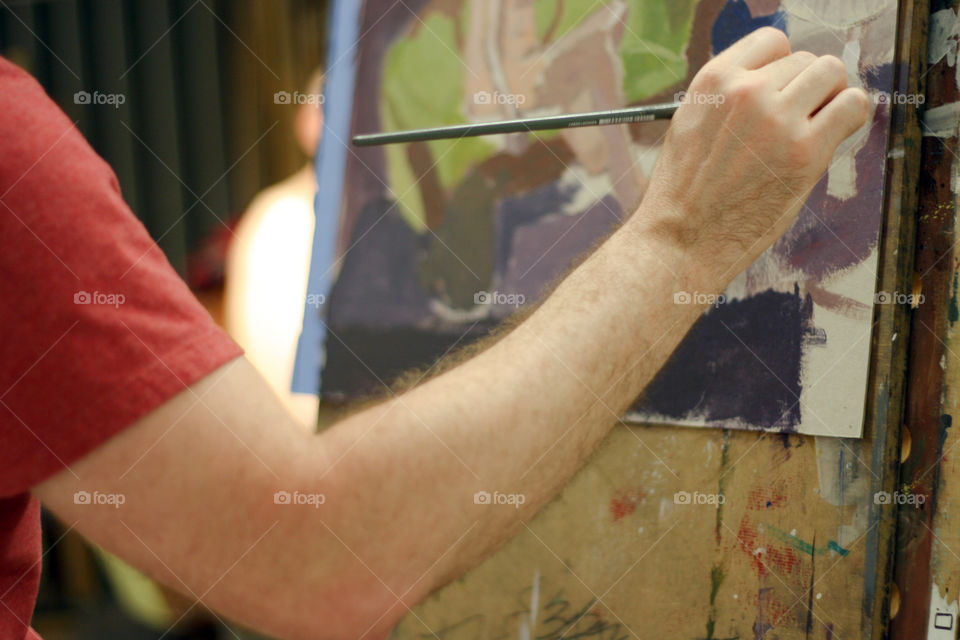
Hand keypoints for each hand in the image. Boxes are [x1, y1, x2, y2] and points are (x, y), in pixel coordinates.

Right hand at [636, 27, 869, 290]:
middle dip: (805, 89)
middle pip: (805, 60)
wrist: (680, 240)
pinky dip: (849, 116)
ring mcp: (778, 120)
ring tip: (812, 129)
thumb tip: (777, 80)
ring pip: (832, 74)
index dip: (781, 67)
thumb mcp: (691, 123)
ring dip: (829, 98)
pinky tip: (831, 137)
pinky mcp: (805, 152)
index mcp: (713, 81)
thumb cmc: (684, 193)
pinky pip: (852, 106)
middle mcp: (746, 91)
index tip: (780, 92)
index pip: (772, 41)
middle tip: (794, 123)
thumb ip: (729, 96)